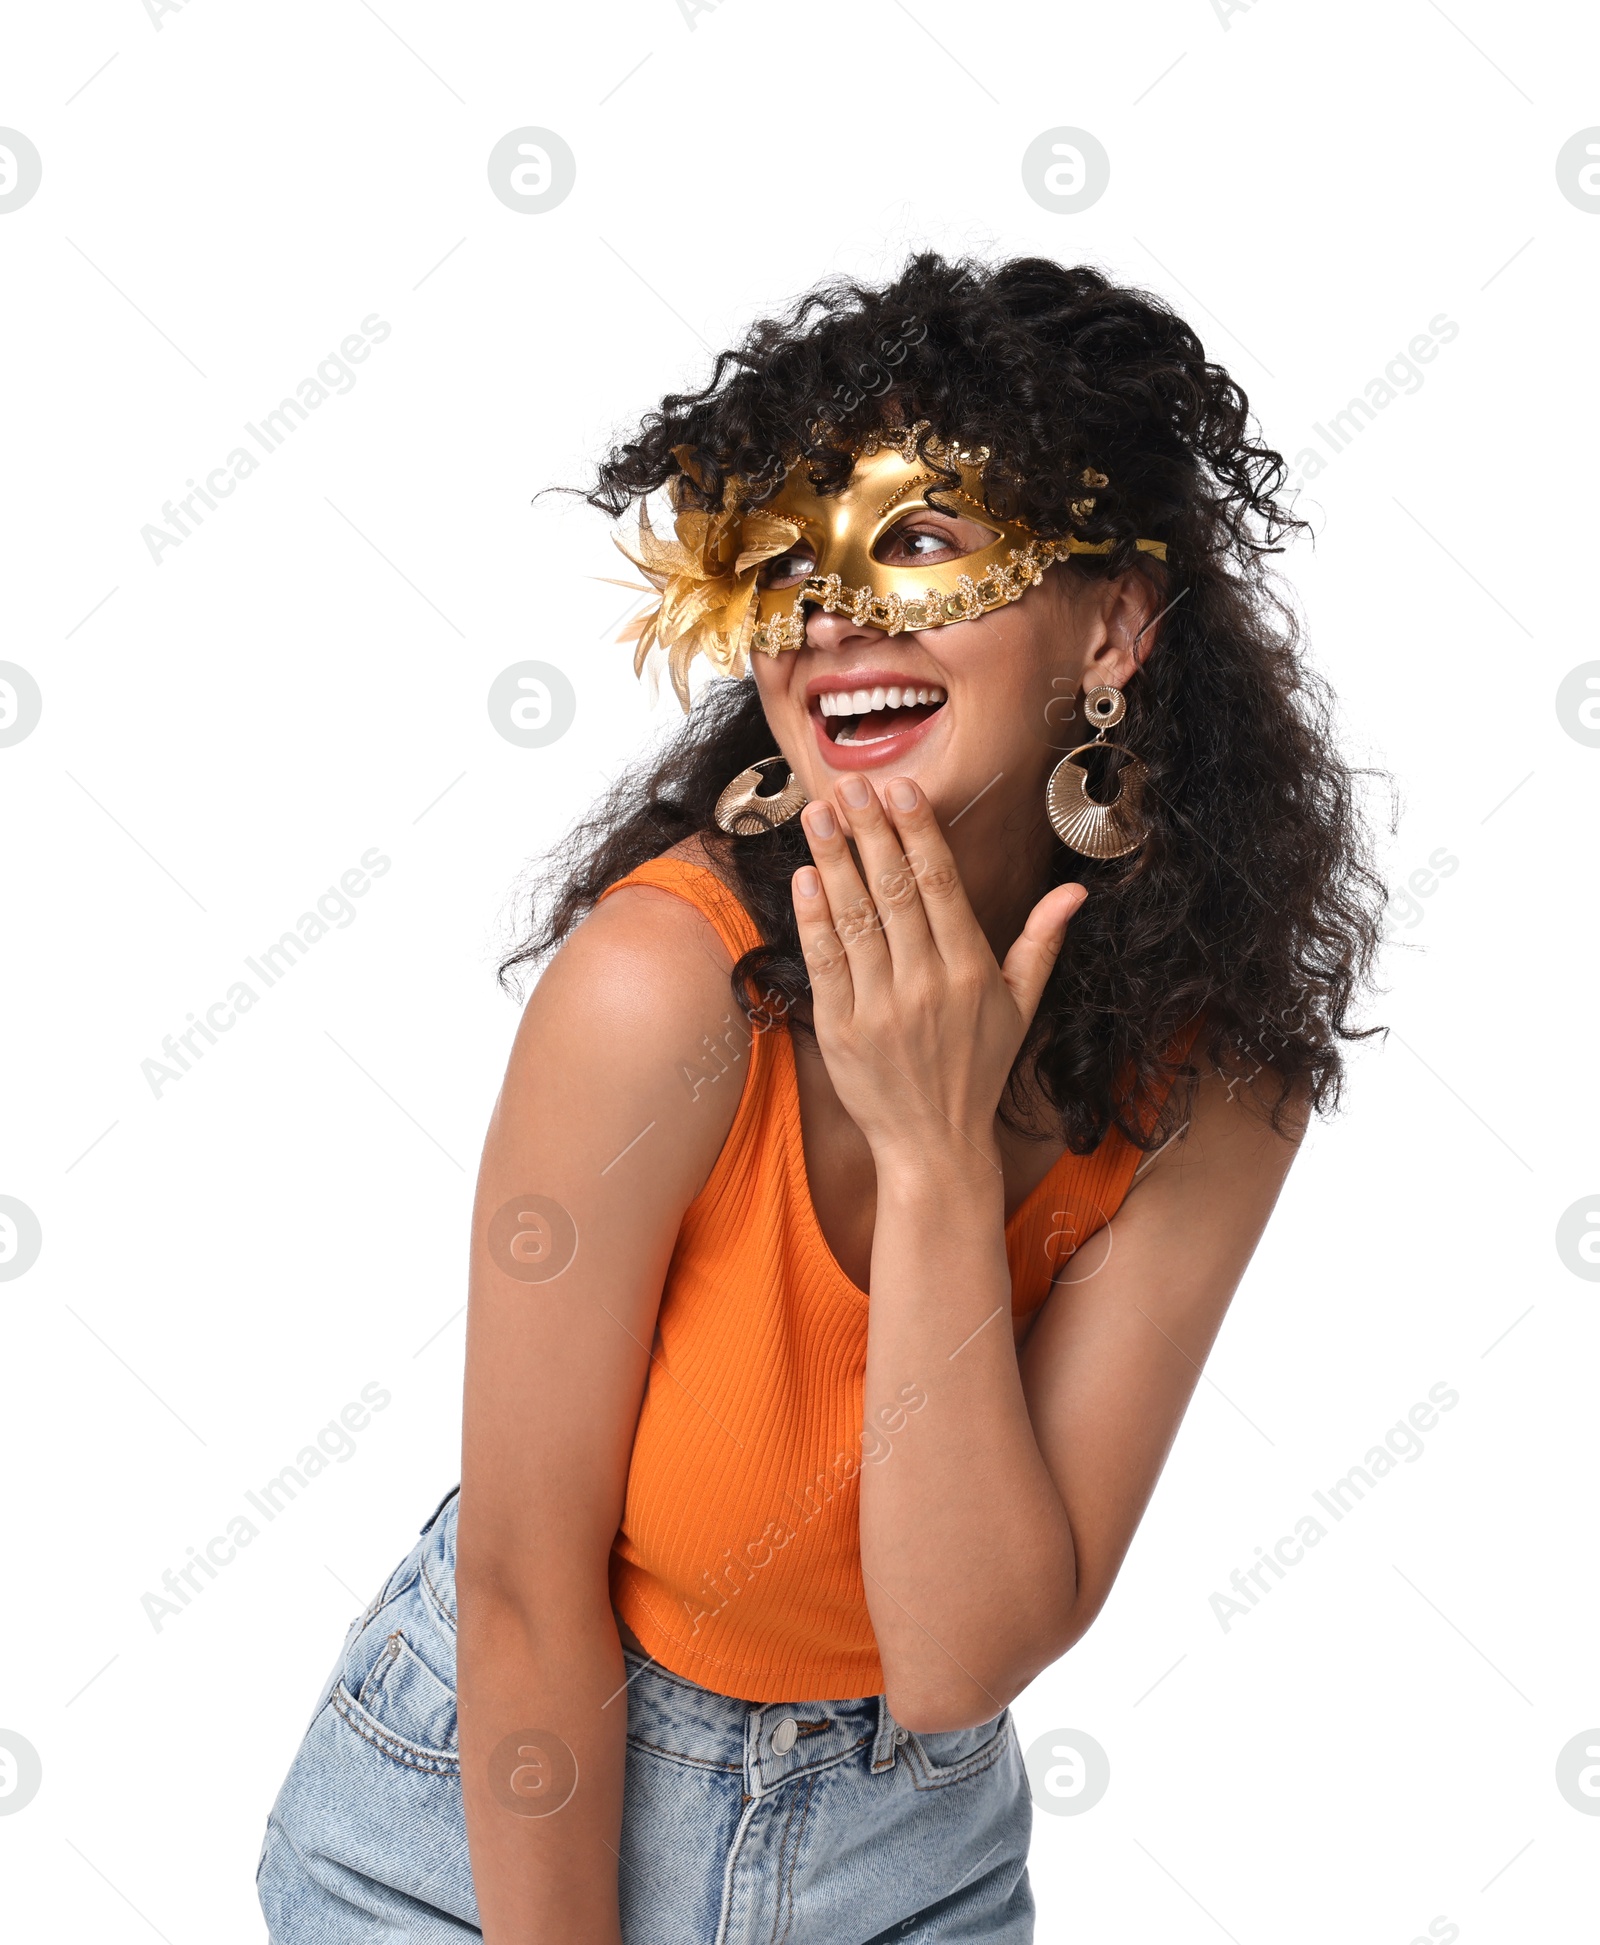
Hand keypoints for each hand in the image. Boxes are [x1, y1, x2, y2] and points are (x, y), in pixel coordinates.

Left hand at [791, 776, 1085, 1174]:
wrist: (934, 1142)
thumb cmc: (977, 1069)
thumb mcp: (1021, 1007)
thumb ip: (1041, 943)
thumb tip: (1074, 892)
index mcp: (971, 970)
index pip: (940, 884)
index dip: (918, 832)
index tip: (899, 788)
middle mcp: (926, 983)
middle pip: (894, 890)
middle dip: (870, 831)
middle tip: (850, 785)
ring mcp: (881, 1006)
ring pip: (855, 917)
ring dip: (834, 860)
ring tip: (819, 814)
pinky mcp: (841, 1028)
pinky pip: (825, 961)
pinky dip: (814, 918)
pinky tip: (806, 878)